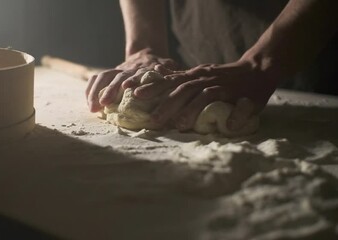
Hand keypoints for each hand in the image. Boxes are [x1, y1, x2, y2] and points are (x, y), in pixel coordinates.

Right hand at [85, 48, 177, 112]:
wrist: (146, 54)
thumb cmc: (160, 66)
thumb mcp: (169, 66)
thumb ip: (168, 69)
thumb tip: (163, 71)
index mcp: (142, 69)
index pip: (135, 73)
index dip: (130, 80)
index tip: (125, 88)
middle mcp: (127, 70)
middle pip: (116, 77)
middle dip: (108, 90)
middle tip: (103, 104)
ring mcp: (116, 71)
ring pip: (102, 77)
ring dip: (95, 92)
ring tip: (92, 108)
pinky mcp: (109, 75)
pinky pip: (96, 79)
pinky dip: (90, 90)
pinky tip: (88, 103)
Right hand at [132, 59, 281, 130]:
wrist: (257, 68)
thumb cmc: (254, 91)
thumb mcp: (255, 104)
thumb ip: (242, 114)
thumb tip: (230, 124)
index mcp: (221, 88)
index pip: (203, 98)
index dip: (190, 111)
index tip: (178, 126)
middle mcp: (206, 79)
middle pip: (183, 89)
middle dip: (167, 105)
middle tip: (153, 120)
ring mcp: (198, 73)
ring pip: (174, 80)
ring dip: (155, 88)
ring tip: (137, 95)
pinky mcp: (194, 71)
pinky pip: (174, 73)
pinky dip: (159, 77)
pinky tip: (145, 79)